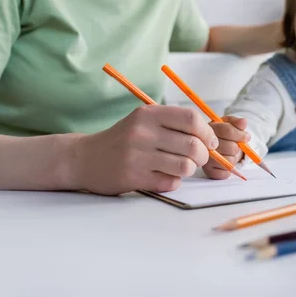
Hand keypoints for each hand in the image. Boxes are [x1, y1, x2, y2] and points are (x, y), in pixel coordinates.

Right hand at [70, 105, 218, 194]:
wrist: (85, 158)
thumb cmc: (122, 139)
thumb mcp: (143, 121)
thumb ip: (173, 124)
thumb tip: (210, 137)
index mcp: (148, 114)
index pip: (191, 119)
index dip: (207, 132)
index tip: (210, 142)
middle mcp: (143, 132)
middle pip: (194, 145)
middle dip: (204, 155)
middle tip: (198, 158)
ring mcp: (138, 156)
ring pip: (186, 166)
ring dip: (189, 169)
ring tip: (180, 167)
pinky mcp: (135, 177)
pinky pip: (171, 182)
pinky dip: (173, 181)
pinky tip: (162, 176)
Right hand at [202, 116, 249, 179]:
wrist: (217, 147)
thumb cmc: (223, 135)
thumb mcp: (229, 124)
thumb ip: (236, 122)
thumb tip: (244, 122)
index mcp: (209, 129)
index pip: (227, 131)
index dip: (240, 134)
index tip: (246, 137)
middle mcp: (204, 144)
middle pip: (231, 147)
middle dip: (237, 147)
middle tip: (235, 146)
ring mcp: (205, 158)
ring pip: (230, 160)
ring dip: (234, 158)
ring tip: (229, 154)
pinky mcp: (209, 171)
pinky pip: (226, 172)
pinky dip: (230, 169)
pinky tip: (225, 162)